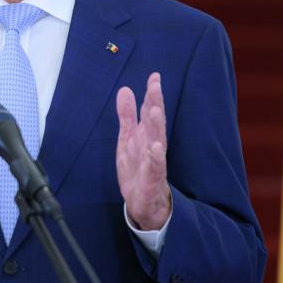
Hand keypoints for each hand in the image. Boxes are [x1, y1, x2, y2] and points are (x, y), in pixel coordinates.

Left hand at [115, 72, 171, 230]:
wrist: (144, 205)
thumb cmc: (138, 170)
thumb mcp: (128, 139)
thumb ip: (127, 116)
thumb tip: (125, 89)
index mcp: (146, 136)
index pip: (150, 111)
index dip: (152, 94)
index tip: (154, 76)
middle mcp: (152, 146)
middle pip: (155, 122)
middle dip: (155, 103)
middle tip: (155, 85)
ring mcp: (154, 163)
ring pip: (157, 142)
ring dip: (156, 126)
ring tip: (156, 109)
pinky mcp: (152, 181)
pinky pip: (156, 168)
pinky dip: (156, 158)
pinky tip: (156, 147)